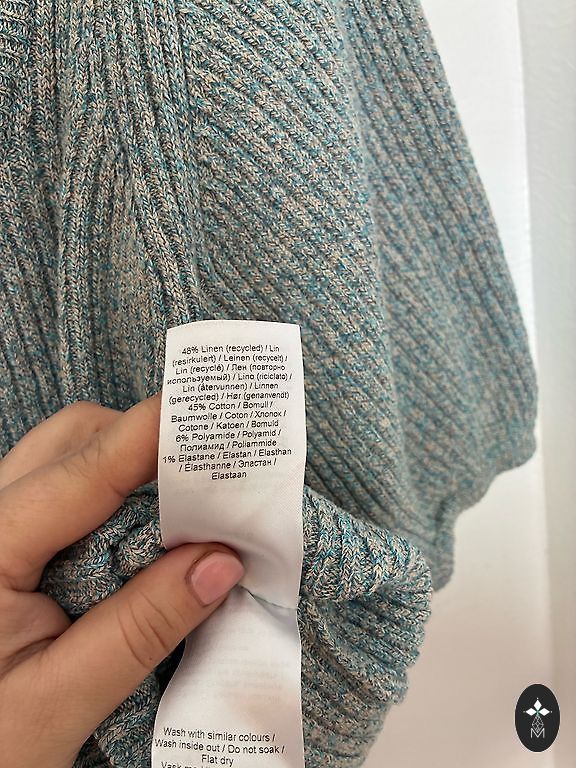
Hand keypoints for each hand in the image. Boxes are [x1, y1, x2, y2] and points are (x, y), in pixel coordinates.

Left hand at [0, 392, 244, 767]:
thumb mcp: (58, 704)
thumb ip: (139, 629)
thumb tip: (221, 562)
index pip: (83, 469)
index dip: (155, 434)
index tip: (217, 417)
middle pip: (74, 440)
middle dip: (146, 444)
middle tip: (213, 479)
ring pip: (68, 457)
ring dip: (131, 468)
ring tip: (187, 511)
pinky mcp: (10, 545)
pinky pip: (67, 490)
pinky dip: (115, 495)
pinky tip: (147, 534)